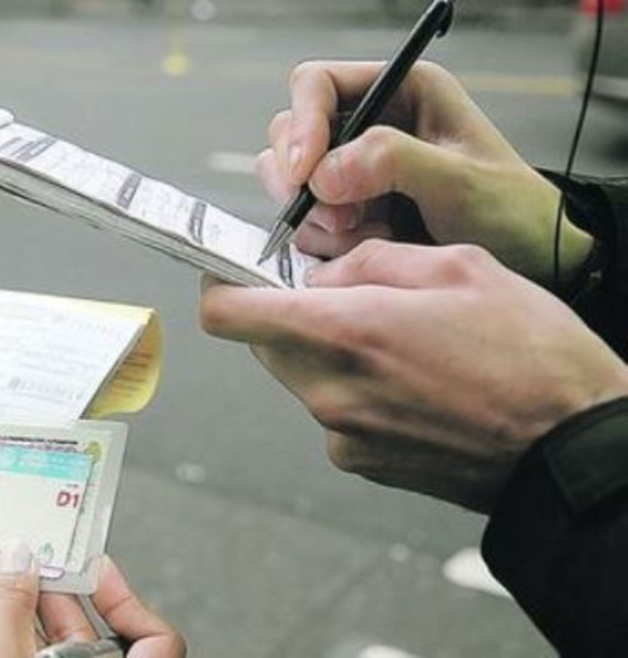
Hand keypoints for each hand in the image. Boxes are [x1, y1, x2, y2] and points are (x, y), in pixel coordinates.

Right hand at [0, 542, 184, 656]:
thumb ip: (7, 602)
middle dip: (65, 599)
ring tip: (3, 585)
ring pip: (61, 657)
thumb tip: (16, 560)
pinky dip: (15, 643)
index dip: (129, 598)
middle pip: (100, 642)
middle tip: (35, 565)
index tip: (95, 569)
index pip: (159, 641)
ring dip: (33, 620)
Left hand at [200, 240, 627, 511]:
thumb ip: (370, 261)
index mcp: (346, 333)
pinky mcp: (363, 463)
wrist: (572, 447)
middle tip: (343, 295)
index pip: (228, 314)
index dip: (222, 286)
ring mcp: (344, 434)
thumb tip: (320, 274)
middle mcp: (332, 391)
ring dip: (327, 351)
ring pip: (300, 375)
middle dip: (288, 312)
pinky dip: (355, 389)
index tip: (232, 270)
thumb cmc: (532, 358)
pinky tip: (413, 383)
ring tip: (400, 341)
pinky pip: (334, 411)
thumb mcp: (458, 267)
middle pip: (263, 343)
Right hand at [262, 60, 592, 285]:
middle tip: (343, 217)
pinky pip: (307, 225)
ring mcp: (352, 174)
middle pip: (290, 138)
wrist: (530, 264)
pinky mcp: (347, 215)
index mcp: (399, 94)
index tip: (303, 171)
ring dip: (320, 219)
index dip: (301, 124)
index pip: (316, 85)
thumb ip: (393, 162)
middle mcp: (368, 128)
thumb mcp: (461, 180)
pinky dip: (328, 244)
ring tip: (370, 234)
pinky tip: (371, 248)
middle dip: (306, 183)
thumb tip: (324, 171)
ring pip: (291, 186)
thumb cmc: (513, 212)